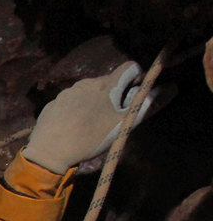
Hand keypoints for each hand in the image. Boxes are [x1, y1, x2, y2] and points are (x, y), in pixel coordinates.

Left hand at [23, 61, 151, 174]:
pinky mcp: (52, 103)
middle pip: (108, 82)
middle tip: (111, 119)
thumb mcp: (124, 123)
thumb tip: (172, 87)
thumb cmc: (90, 138)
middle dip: (114, 95)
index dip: (137, 80)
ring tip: (90, 126)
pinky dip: (76, 111)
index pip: (130, 67)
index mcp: (106, 83)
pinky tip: (73, 128)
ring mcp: (66, 92)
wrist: (48, 153)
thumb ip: (149, 104)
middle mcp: (85, 82)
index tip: (133, 97)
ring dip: (94, 103)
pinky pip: (70, 102)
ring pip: (88, 92)